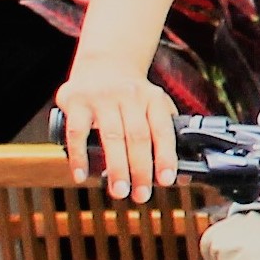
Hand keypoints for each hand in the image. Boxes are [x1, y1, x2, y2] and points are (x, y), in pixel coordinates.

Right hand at [55, 60, 177, 201]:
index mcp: (153, 99)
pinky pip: (76, 132)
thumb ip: (167, 136)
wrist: (103, 64)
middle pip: (138, 136)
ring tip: (119, 191)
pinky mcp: (77, 101)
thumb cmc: (132, 96)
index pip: (163, 130)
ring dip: (116, 167)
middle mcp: (130, 96)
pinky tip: (82, 175)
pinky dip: (79, 156)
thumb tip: (182, 178)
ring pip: (112, 136)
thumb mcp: (155, 106)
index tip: (167, 180)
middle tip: (141, 195)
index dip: (166, 156)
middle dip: (141, 169)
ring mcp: (102, 97)